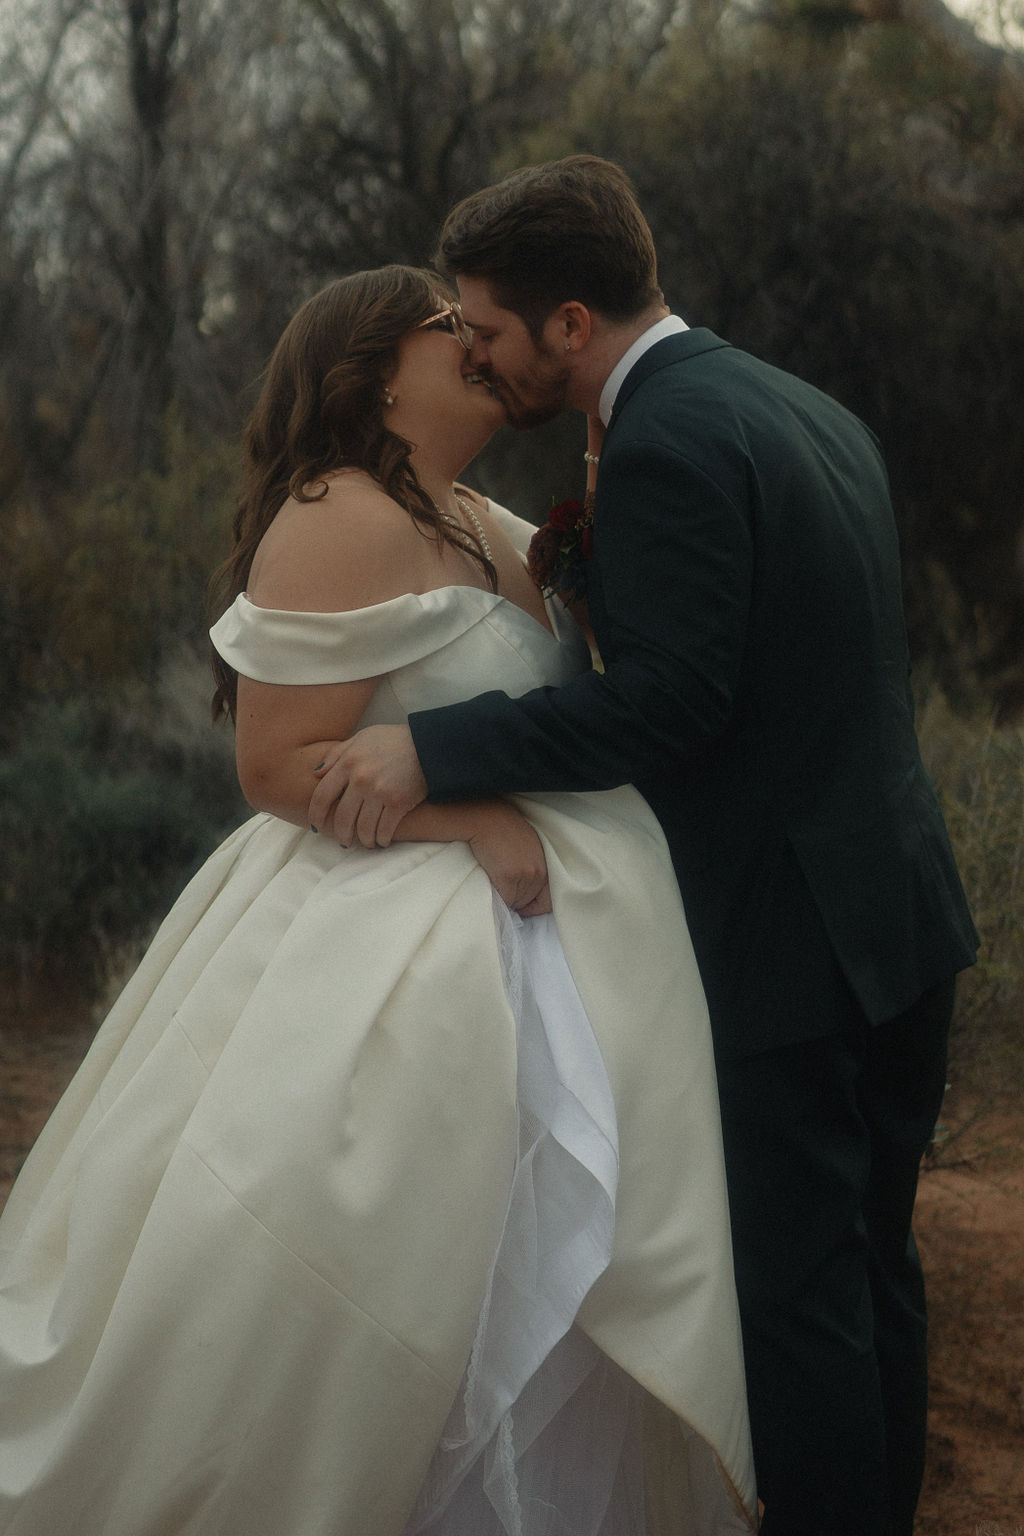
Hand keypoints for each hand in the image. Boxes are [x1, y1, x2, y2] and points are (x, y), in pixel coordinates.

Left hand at [308, 725, 427, 847]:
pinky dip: (382, 839)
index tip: (316, 826)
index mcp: (348, 763)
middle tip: (344, 841)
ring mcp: (380, 793)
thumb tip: (316, 773)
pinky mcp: (399, 803)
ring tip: (366, 842)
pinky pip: (384, 830)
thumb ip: (336, 754)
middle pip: (342, 818)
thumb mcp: (361, 738)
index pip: (322, 795)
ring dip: (364, 840)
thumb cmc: (393, 740)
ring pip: (364, 829)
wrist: (428, 744)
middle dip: (341, 834)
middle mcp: (361, 779)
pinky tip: (382, 840)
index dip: (316, 815)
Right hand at [466, 803, 550, 916]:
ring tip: (495, 881)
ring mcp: (526, 875)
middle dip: (515, 900)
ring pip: (516, 903)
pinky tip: (491, 881)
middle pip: (528, 902)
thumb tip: (521, 894)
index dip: (534, 907)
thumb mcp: (527, 849)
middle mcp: (540, 871)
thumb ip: (530, 869)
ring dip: (505, 898)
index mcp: (547, 864)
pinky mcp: (510, 877)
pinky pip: (504, 899)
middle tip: (502, 888)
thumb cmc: (502, 831)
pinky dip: (496, 896)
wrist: (487, 820)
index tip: (522, 908)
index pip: (548, 899)